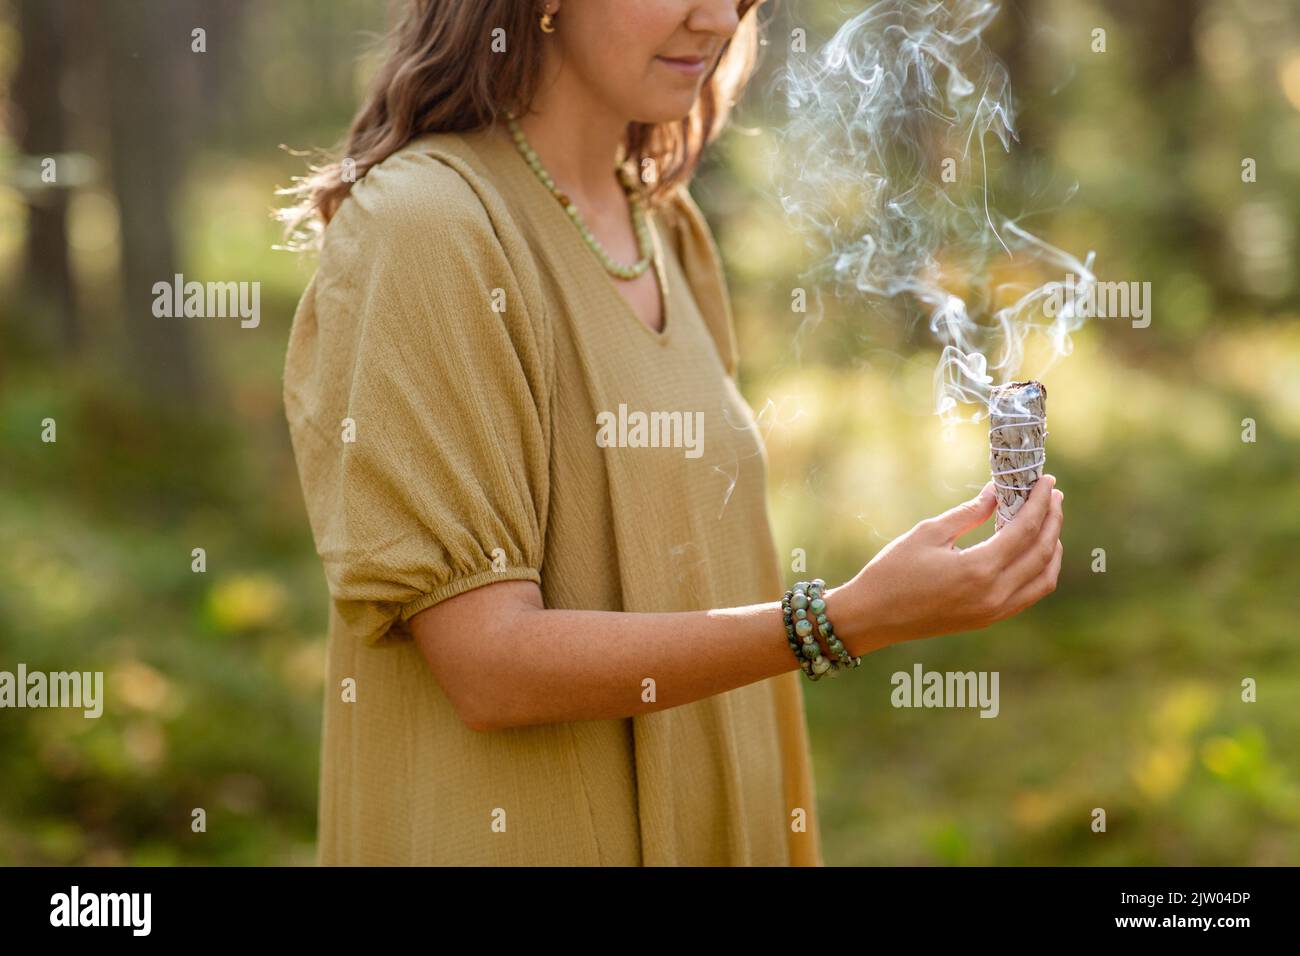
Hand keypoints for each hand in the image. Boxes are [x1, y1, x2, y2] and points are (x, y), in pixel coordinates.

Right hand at [826, 475, 1062, 654]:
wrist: (872, 617)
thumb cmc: (893, 571)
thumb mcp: (929, 533)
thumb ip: (969, 513)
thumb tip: (997, 493)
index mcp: (979, 569)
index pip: (1025, 530)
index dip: (1039, 502)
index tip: (1046, 480)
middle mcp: (994, 594)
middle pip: (1042, 552)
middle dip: (1052, 520)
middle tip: (1051, 494)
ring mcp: (994, 611)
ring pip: (1044, 578)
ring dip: (1052, 547)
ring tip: (1047, 521)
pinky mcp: (988, 619)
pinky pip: (1029, 594)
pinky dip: (1040, 570)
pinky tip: (1032, 551)